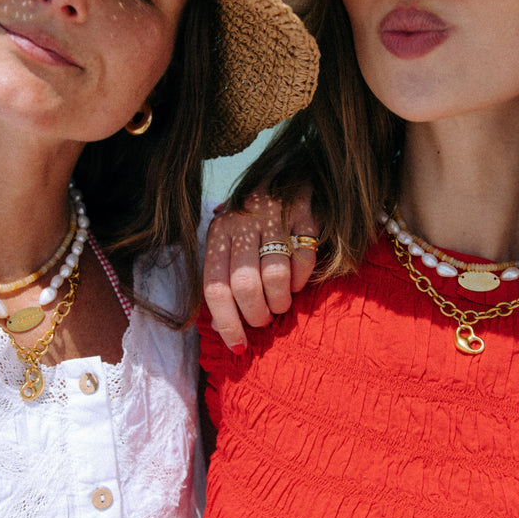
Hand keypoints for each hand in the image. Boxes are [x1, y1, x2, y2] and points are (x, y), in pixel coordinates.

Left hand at [203, 190, 319, 352]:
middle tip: (264, 319)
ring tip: (281, 304)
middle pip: (245, 285)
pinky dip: (301, 279)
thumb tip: (222, 328)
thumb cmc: (252, 221)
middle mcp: (240, 222)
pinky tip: (296, 282)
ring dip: (280, 301)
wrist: (283, 170)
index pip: (215, 288)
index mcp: (217, 233)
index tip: (239, 347)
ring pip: (275, 275)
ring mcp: (272, 214)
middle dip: (257, 314)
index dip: (227, 323)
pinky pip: (304, 257)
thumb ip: (223, 278)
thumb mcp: (229, 243)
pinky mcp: (302, 210)